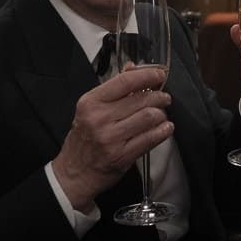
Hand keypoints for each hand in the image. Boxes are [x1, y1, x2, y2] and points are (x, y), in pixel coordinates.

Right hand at [51, 66, 171, 210]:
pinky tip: (165, 128)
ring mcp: (111, 138)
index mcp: (91, 102)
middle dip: (159, 96)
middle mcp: (99, 118)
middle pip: (141, 99)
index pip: (125, 81)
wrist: (74, 173)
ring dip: (161, 114)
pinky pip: (150, 138)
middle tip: (164, 98)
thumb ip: (113, 88)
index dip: (147, 75)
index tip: (159, 74)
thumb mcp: (90, 109)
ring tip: (161, 114)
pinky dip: (163, 131)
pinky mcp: (122, 155)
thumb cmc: (84, 139)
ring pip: (149, 117)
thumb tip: (134, 67)